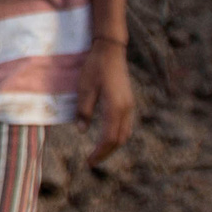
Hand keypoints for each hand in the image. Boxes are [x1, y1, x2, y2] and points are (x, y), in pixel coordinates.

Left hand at [79, 41, 137, 162]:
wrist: (110, 50)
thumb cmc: (95, 66)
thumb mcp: (84, 88)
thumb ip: (84, 110)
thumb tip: (82, 130)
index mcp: (115, 107)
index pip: (109, 138)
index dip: (99, 152)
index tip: (89, 162)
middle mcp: (126, 108)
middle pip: (119, 139)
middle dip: (106, 152)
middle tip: (92, 161)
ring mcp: (129, 105)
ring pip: (124, 133)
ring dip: (112, 145)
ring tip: (98, 152)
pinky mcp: (128, 101)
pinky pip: (125, 125)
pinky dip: (117, 135)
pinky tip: (106, 137)